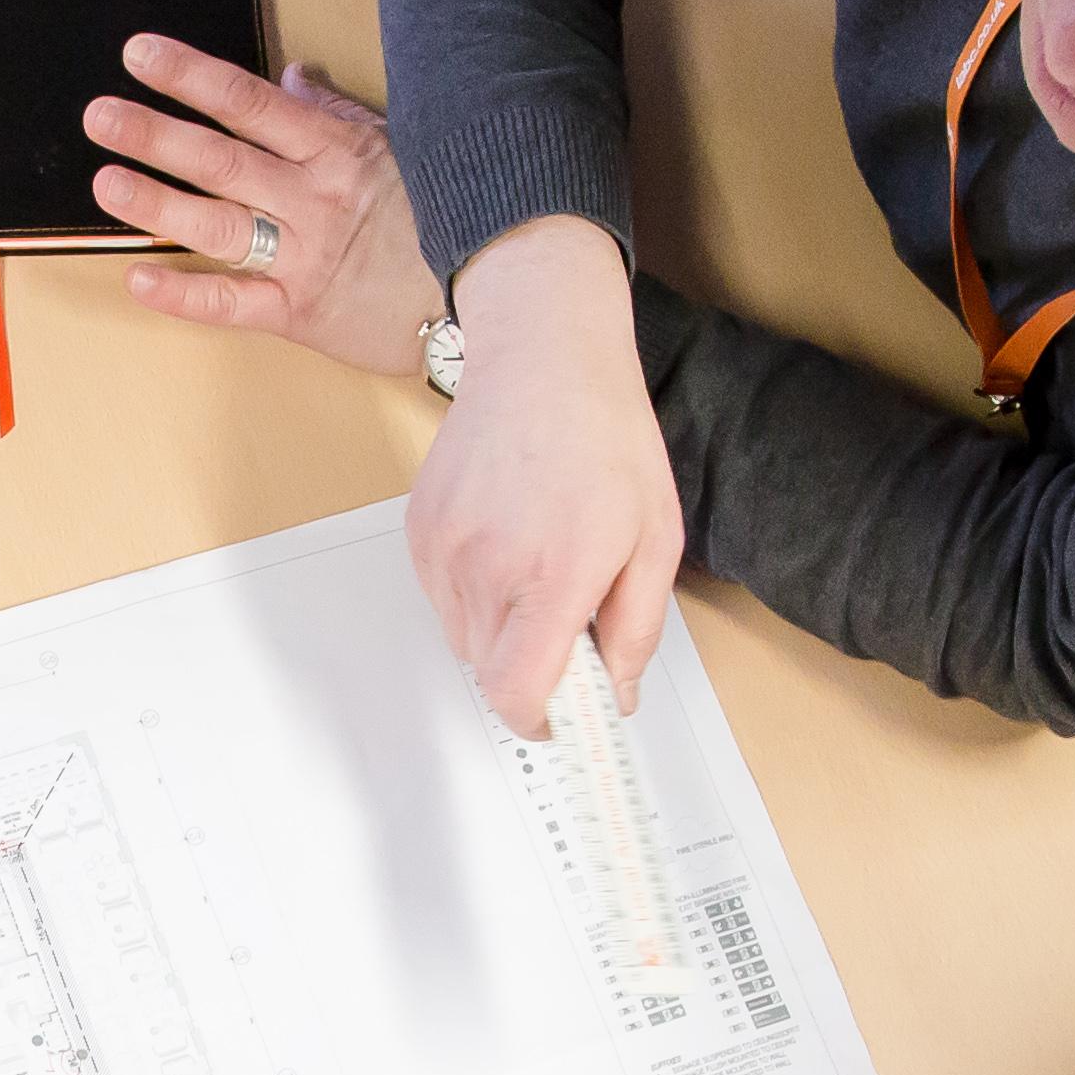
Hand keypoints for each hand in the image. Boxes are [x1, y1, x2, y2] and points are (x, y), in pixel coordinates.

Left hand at [92, 39, 431, 382]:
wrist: (491, 294)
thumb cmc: (442, 218)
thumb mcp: (398, 148)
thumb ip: (338, 114)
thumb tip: (292, 76)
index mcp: (334, 151)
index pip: (250, 102)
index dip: (190, 76)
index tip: (141, 55)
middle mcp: (313, 199)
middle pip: (221, 158)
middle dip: (156, 134)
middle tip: (100, 117)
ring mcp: (306, 258)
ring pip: (220, 224)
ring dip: (158, 203)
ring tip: (107, 183)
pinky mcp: (302, 315)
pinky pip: (234, 304)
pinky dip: (184, 294)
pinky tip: (140, 277)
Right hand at [410, 219, 681, 737]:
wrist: (543, 354)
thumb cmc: (605, 437)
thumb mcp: (655, 538)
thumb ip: (636, 628)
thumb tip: (615, 695)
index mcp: (555, 572)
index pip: (517, 690)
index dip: (540, 720)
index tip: (563, 718)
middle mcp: (488, 566)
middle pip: (491, 671)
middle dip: (531, 666)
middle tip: (570, 621)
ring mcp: (444, 549)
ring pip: (464, 638)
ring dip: (502, 630)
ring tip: (540, 567)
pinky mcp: (420, 532)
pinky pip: (443, 598)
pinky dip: (475, 593)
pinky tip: (509, 542)